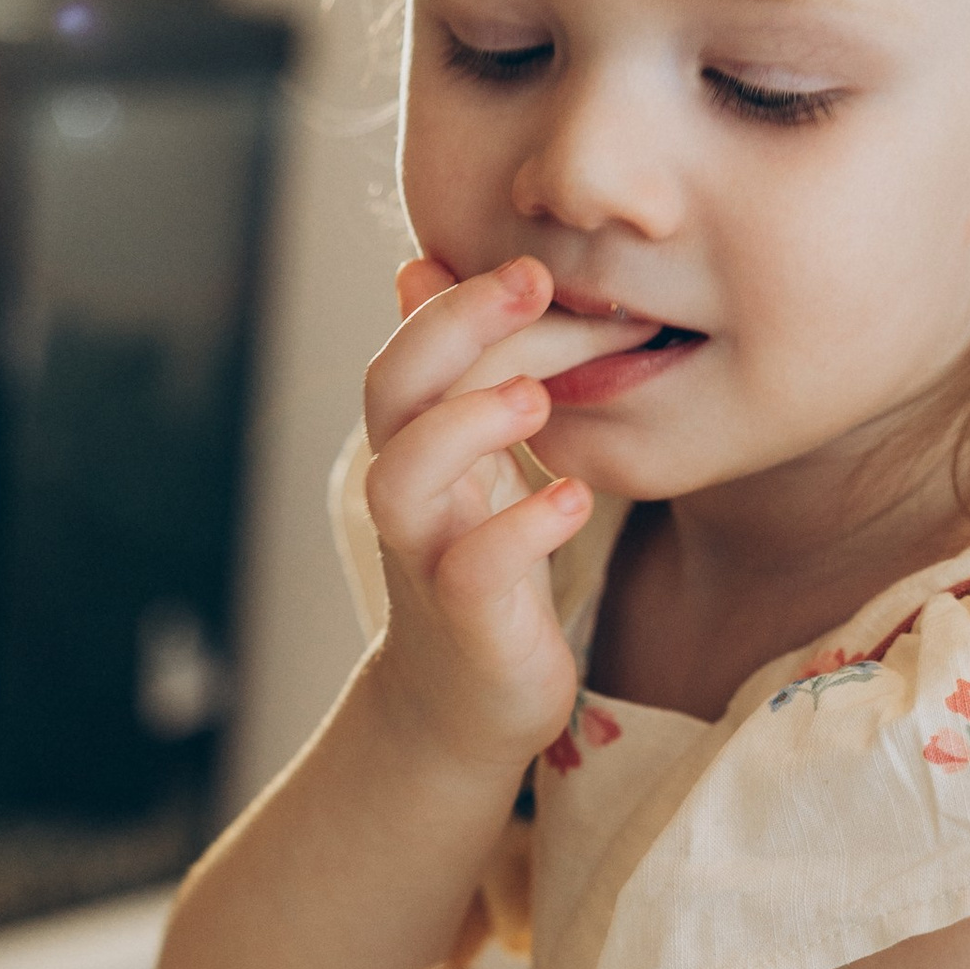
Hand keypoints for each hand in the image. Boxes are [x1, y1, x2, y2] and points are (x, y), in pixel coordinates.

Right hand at [361, 255, 624, 778]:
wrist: (466, 706)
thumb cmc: (486, 569)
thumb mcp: (475, 463)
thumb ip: (459, 375)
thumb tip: (421, 265)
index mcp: (414, 446)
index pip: (410, 351)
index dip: (462, 300)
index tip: (537, 262)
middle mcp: (408, 494)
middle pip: (394, 391)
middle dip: (458, 327)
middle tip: (539, 281)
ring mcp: (427, 557)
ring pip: (404, 478)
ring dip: (466, 425)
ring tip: (537, 399)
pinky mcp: (466, 621)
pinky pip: (472, 568)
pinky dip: (521, 529)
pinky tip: (575, 500)